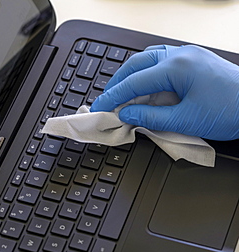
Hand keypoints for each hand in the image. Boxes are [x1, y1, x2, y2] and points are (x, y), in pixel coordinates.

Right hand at [91, 45, 238, 140]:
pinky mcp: (193, 63)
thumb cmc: (230, 110)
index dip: (113, 96)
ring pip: (148, 60)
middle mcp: (180, 55)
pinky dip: (147, 77)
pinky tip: (144, 90)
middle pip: (137, 64)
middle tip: (106, 100)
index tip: (100, 107)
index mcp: (177, 66)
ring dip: (132, 77)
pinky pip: (162, 64)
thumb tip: (127, 115)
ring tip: (121, 95)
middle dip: (118, 82)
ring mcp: (188, 56)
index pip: (134, 81)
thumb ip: (151, 117)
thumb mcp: (185, 120)